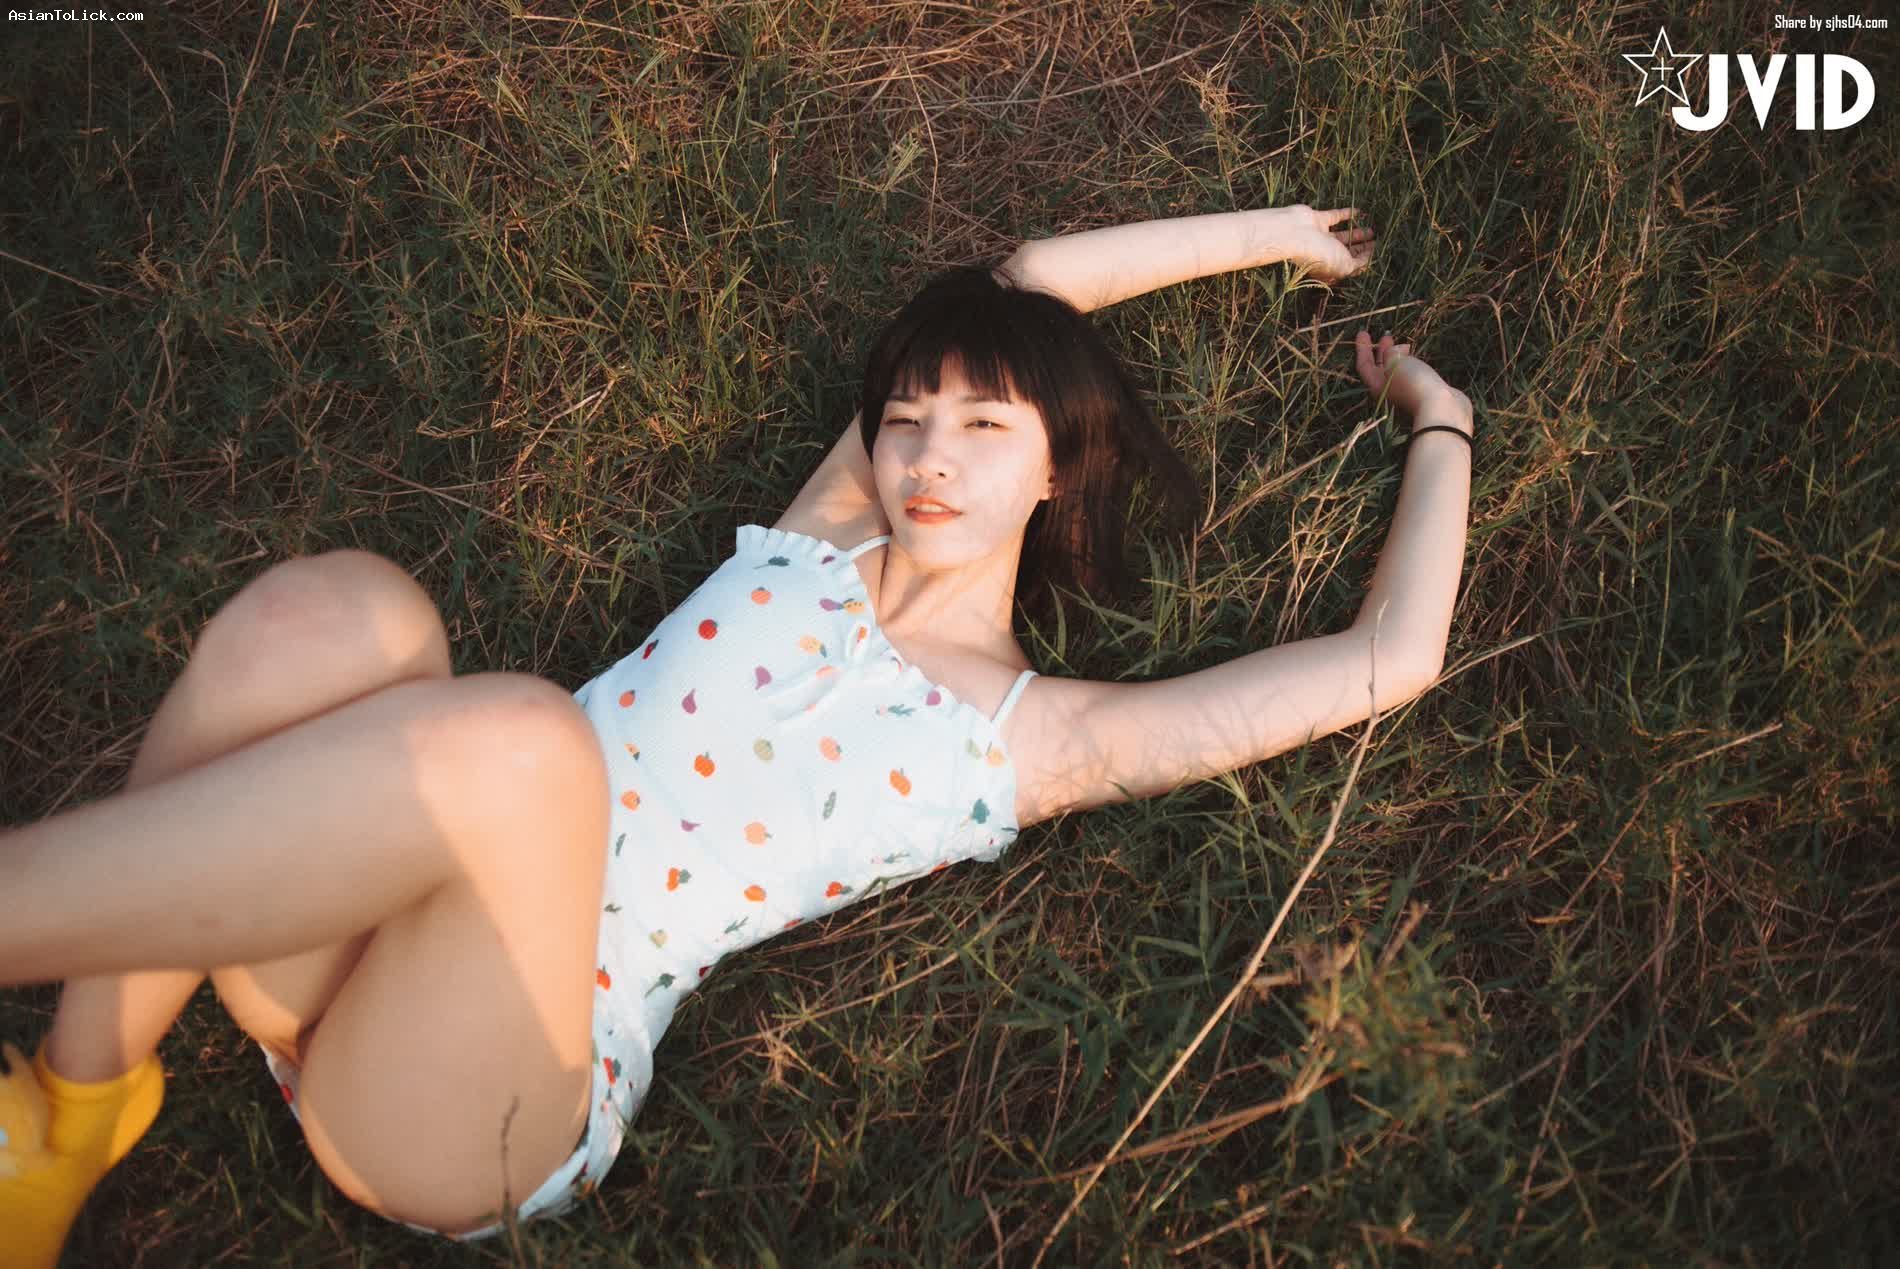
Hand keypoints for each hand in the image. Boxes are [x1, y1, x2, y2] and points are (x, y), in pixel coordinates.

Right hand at [1273, 205, 1375, 282]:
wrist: (1295, 234)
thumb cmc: (1319, 255)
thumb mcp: (1344, 266)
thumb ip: (1358, 264)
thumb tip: (1368, 258)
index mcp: (1330, 268)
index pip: (1351, 265)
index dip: (1365, 260)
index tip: (1377, 252)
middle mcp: (1325, 253)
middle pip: (1348, 251)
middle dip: (1362, 247)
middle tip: (1376, 241)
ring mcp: (1321, 236)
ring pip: (1343, 235)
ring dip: (1357, 233)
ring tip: (1372, 230)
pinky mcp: (1318, 220)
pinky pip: (1336, 217)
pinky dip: (1347, 214)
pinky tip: (1360, 212)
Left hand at [1354, 330, 1469, 420]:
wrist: (1440, 408)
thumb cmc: (1413, 384)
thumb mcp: (1395, 363)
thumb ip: (1390, 353)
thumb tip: (1397, 350)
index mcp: (1376, 386)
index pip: (1364, 365)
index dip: (1362, 348)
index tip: (1363, 332)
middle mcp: (1388, 391)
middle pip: (1380, 368)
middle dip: (1382, 351)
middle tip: (1386, 336)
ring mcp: (1405, 393)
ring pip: (1396, 371)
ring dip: (1398, 357)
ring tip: (1403, 345)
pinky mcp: (1421, 393)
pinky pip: (1411, 375)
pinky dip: (1410, 364)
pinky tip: (1416, 359)